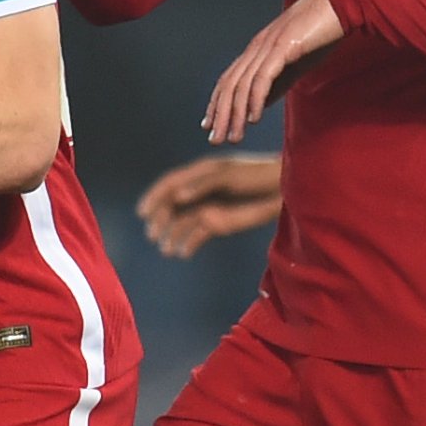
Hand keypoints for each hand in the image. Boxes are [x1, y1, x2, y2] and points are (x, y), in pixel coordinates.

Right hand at [137, 153, 282, 257]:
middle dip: (160, 220)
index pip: (170, 184)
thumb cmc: (257, 176)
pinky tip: (182, 253)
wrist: (283, 191)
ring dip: (171, 235)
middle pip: (172, 205)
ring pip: (182, 222)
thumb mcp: (229, 176)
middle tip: (151, 234)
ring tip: (165, 249)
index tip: (142, 212)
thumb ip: (202, 185)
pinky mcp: (219, 224)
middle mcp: (200, 190)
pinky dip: (188, 244)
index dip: (154, 197)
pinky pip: (197, 235)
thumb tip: (178, 197)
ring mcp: (209, 207)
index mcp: (200, 173)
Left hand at [202, 0, 343, 143]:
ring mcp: (269, 46)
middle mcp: (258, 47)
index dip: (217, 102)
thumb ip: (277, 82)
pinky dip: (255, 98)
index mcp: (258, 49)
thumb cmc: (322, 32)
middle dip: (221, 114)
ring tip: (234, 135)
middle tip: (216, 138)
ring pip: (243, 84)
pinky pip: (264, 76)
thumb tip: (258, 105)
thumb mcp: (295, 62)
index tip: (209, 124)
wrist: (342, 3)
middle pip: (230, 84)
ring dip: (235, 113)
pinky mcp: (284, 46)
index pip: (229, 79)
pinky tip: (253, 118)